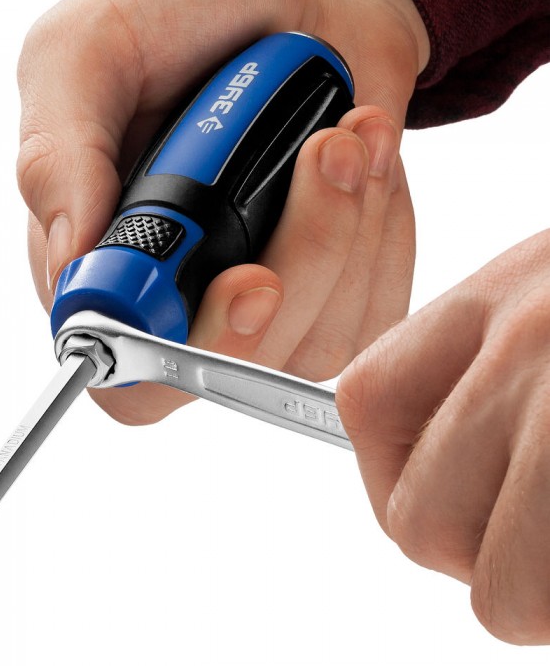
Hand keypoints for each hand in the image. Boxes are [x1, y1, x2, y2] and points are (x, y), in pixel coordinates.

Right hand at [17, 0, 428, 422]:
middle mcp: (183, 292)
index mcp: (108, 255)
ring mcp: (265, 300)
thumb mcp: (90, 51)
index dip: (182, 349)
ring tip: (344, 134)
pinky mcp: (337, 289)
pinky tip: (369, 165)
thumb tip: (66, 263)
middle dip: (297, 267)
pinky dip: (387, 230)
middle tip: (321, 157)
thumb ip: (56, 153)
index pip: (128, 370)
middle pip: (232, 366)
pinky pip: (376, 311)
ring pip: (315, 339)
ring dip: (348, 225)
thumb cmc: (186, 7)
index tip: (245, 278)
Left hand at [337, 229, 549, 644]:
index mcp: (490, 304)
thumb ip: (486, 370)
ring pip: (498, 585)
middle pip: (416, 516)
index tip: (424, 498)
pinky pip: (548, 593)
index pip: (366, 409)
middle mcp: (528, 345)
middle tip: (522, 534)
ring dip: (530, 587)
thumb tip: (447, 450)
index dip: (389, 475)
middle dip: (469, 549)